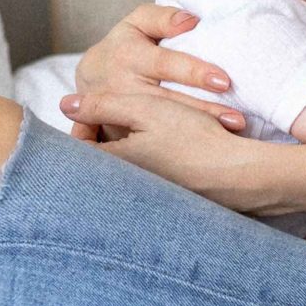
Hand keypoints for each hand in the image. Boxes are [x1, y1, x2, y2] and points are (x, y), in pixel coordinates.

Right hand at [61, 3, 246, 141]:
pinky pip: (150, 143)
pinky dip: (178, 146)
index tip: (224, 81)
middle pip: (166, 101)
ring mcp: (118, 116)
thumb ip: (162, 17)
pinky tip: (204, 148)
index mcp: (128, 55)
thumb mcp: (136, 23)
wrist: (88, 80)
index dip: (193, 72)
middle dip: (203, 111)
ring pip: (159, 125)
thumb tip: (191, 21)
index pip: (164, 63)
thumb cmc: (124, 47)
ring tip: (230, 134)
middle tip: (237, 119)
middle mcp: (121, 86)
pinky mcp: (119, 137)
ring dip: (196, 130)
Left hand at [66, 83, 305, 217]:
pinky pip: (140, 181)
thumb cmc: (193, 140)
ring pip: (118, 170)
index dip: (79, 125)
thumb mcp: (145, 109)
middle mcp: (120, 189)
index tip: (92, 109)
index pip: (73, 148)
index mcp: (110, 166)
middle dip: (97, 137)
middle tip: (111, 117)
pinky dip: (143, 163)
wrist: (240, 175)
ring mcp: (142, 198)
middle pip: (94, 161)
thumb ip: (102, 105)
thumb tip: (64, 103)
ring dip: (122, 148)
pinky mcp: (162, 202)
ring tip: (140, 129)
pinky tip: (163, 148)